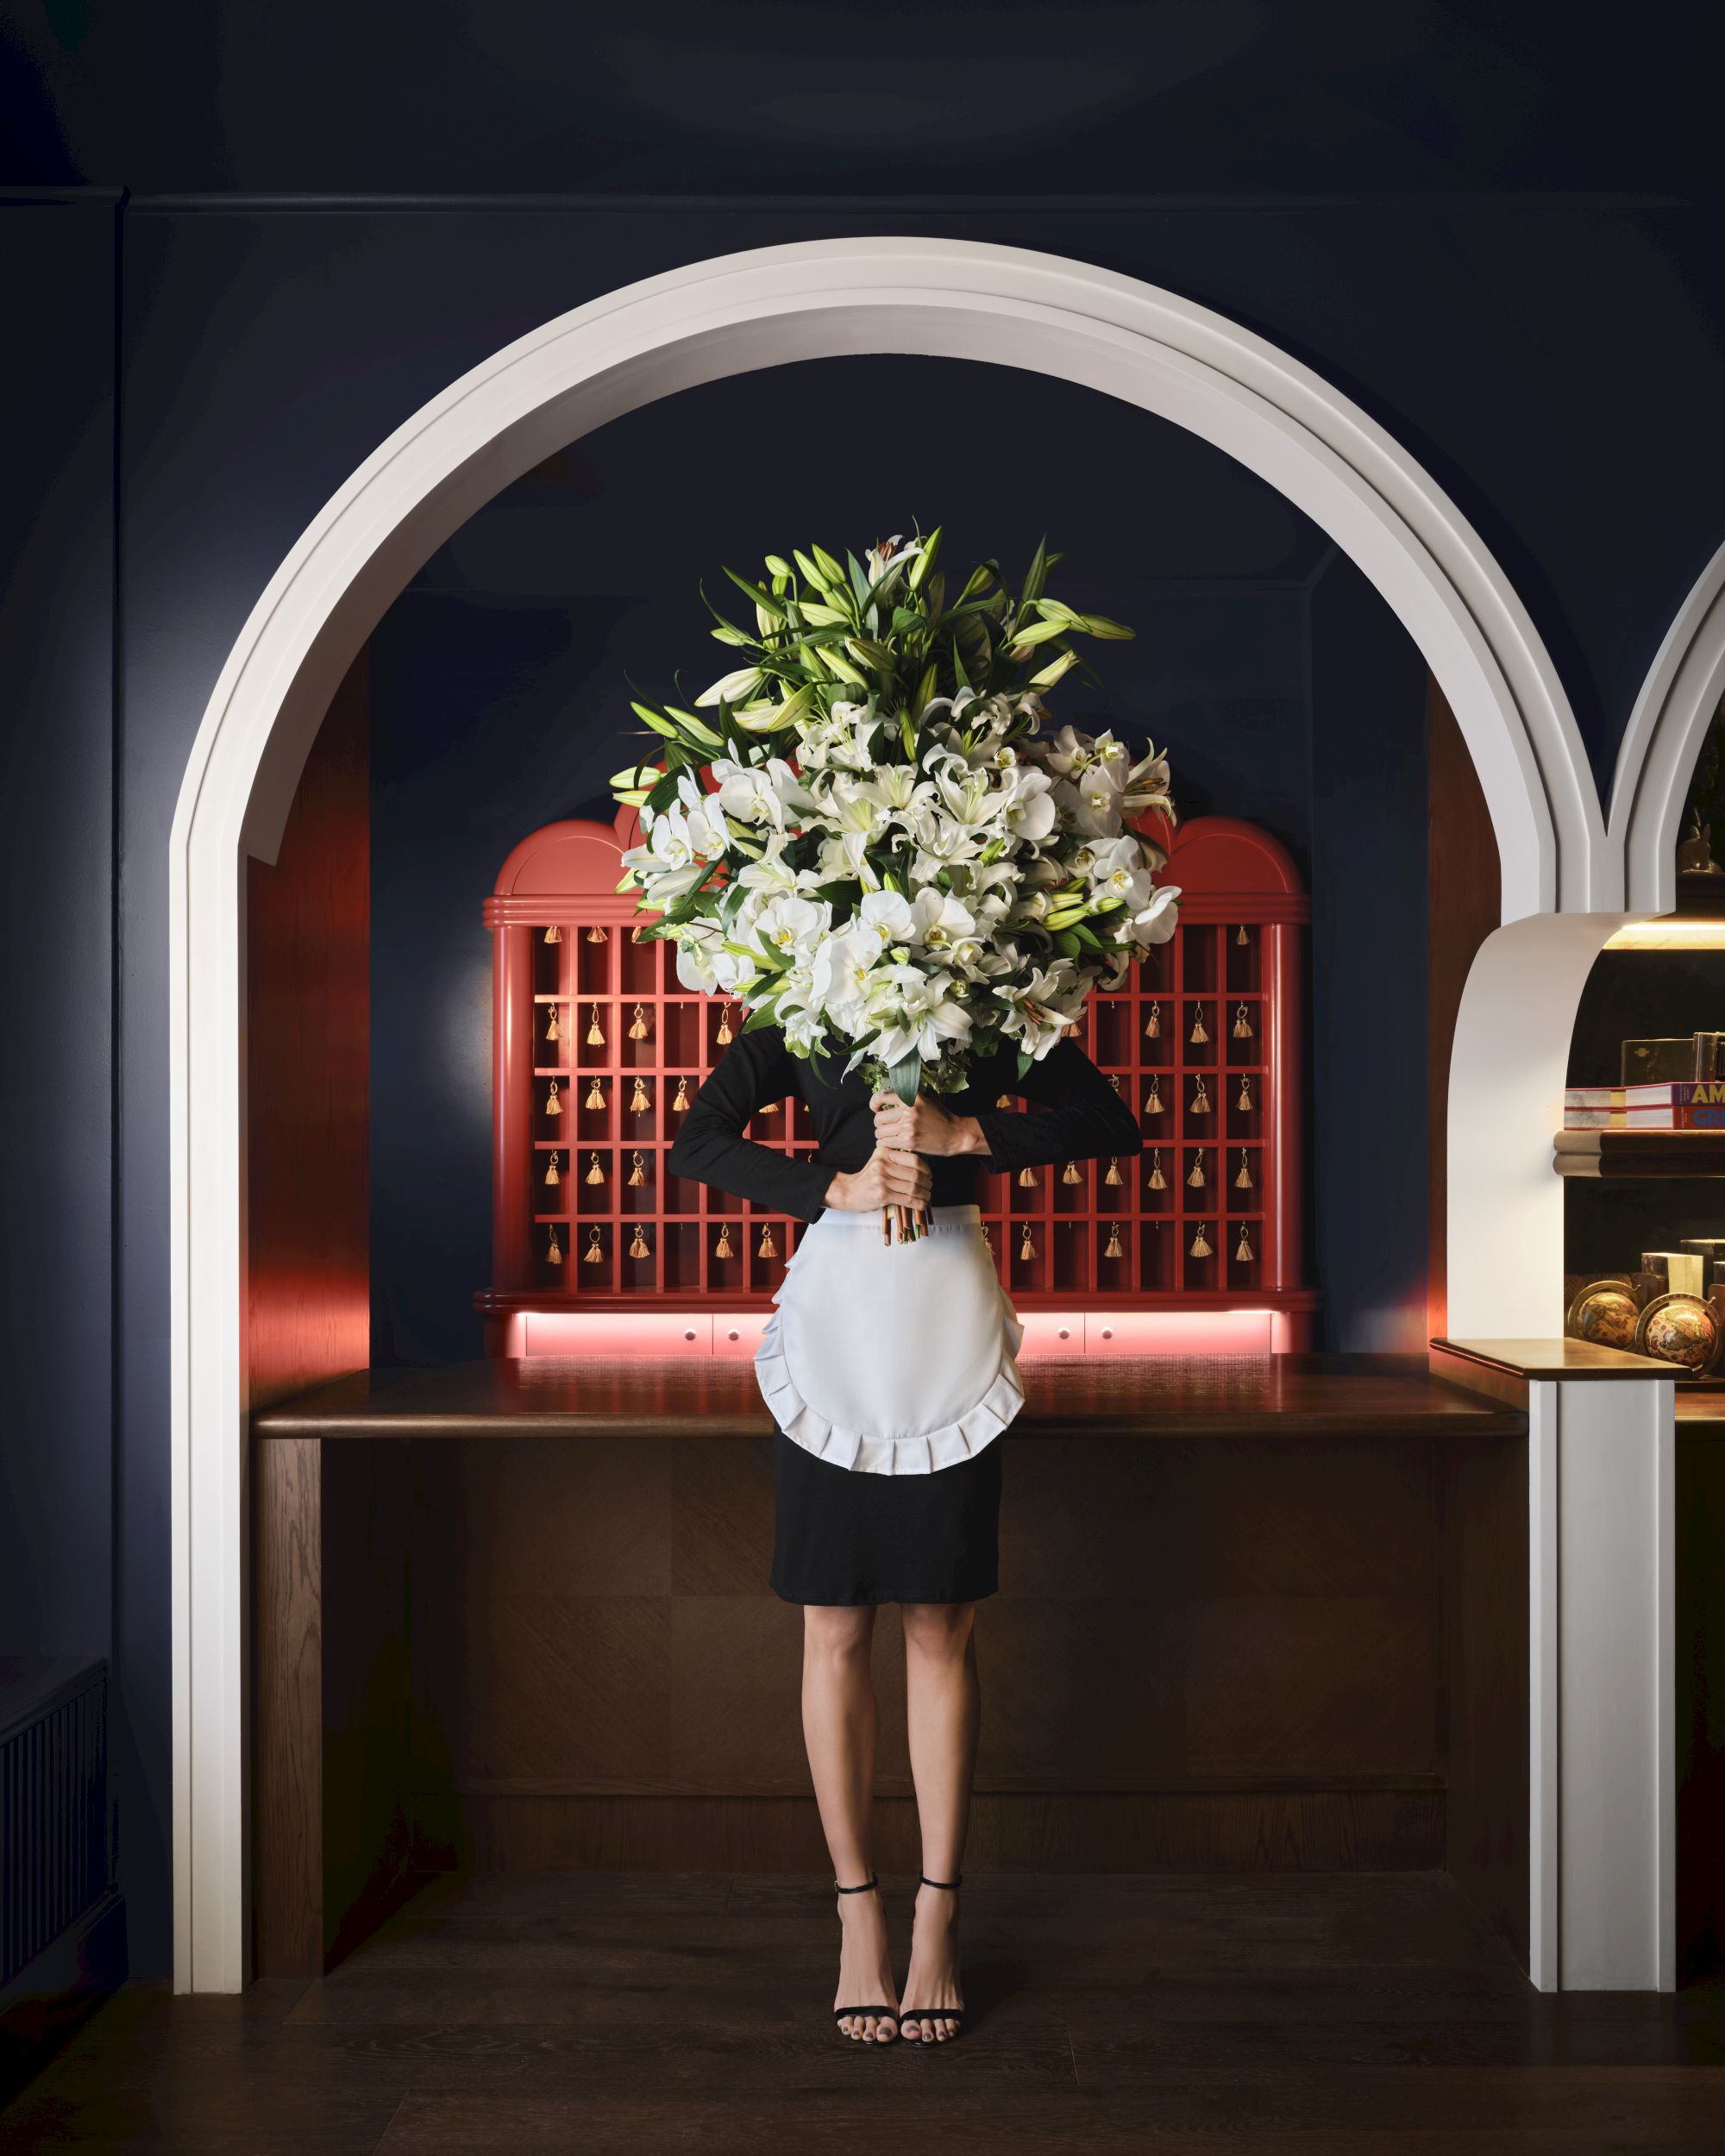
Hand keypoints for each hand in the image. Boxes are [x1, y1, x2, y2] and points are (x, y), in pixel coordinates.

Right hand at [826, 1147, 932, 1211]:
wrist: (849, 1192)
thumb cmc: (868, 1178)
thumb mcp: (880, 1162)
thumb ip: (897, 1160)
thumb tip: (923, 1168)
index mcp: (884, 1153)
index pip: (913, 1159)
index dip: (925, 1168)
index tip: (928, 1175)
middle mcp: (883, 1164)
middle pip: (915, 1174)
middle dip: (927, 1183)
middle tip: (929, 1187)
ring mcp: (882, 1180)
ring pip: (913, 1187)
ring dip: (925, 1194)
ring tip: (927, 1196)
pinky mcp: (882, 1195)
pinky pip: (907, 1199)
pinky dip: (918, 1203)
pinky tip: (921, 1205)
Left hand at [869, 1090, 984, 1157]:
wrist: (955, 1134)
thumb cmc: (940, 1117)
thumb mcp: (925, 1101)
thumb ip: (906, 1099)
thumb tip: (885, 1101)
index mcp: (911, 1097)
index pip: (882, 1097)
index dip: (874, 1103)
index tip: (876, 1109)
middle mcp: (908, 1110)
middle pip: (878, 1118)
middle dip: (879, 1124)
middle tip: (885, 1127)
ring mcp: (908, 1126)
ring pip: (880, 1131)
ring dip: (882, 1135)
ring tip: (888, 1136)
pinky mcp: (909, 1141)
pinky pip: (886, 1142)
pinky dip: (885, 1144)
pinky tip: (891, 1143)